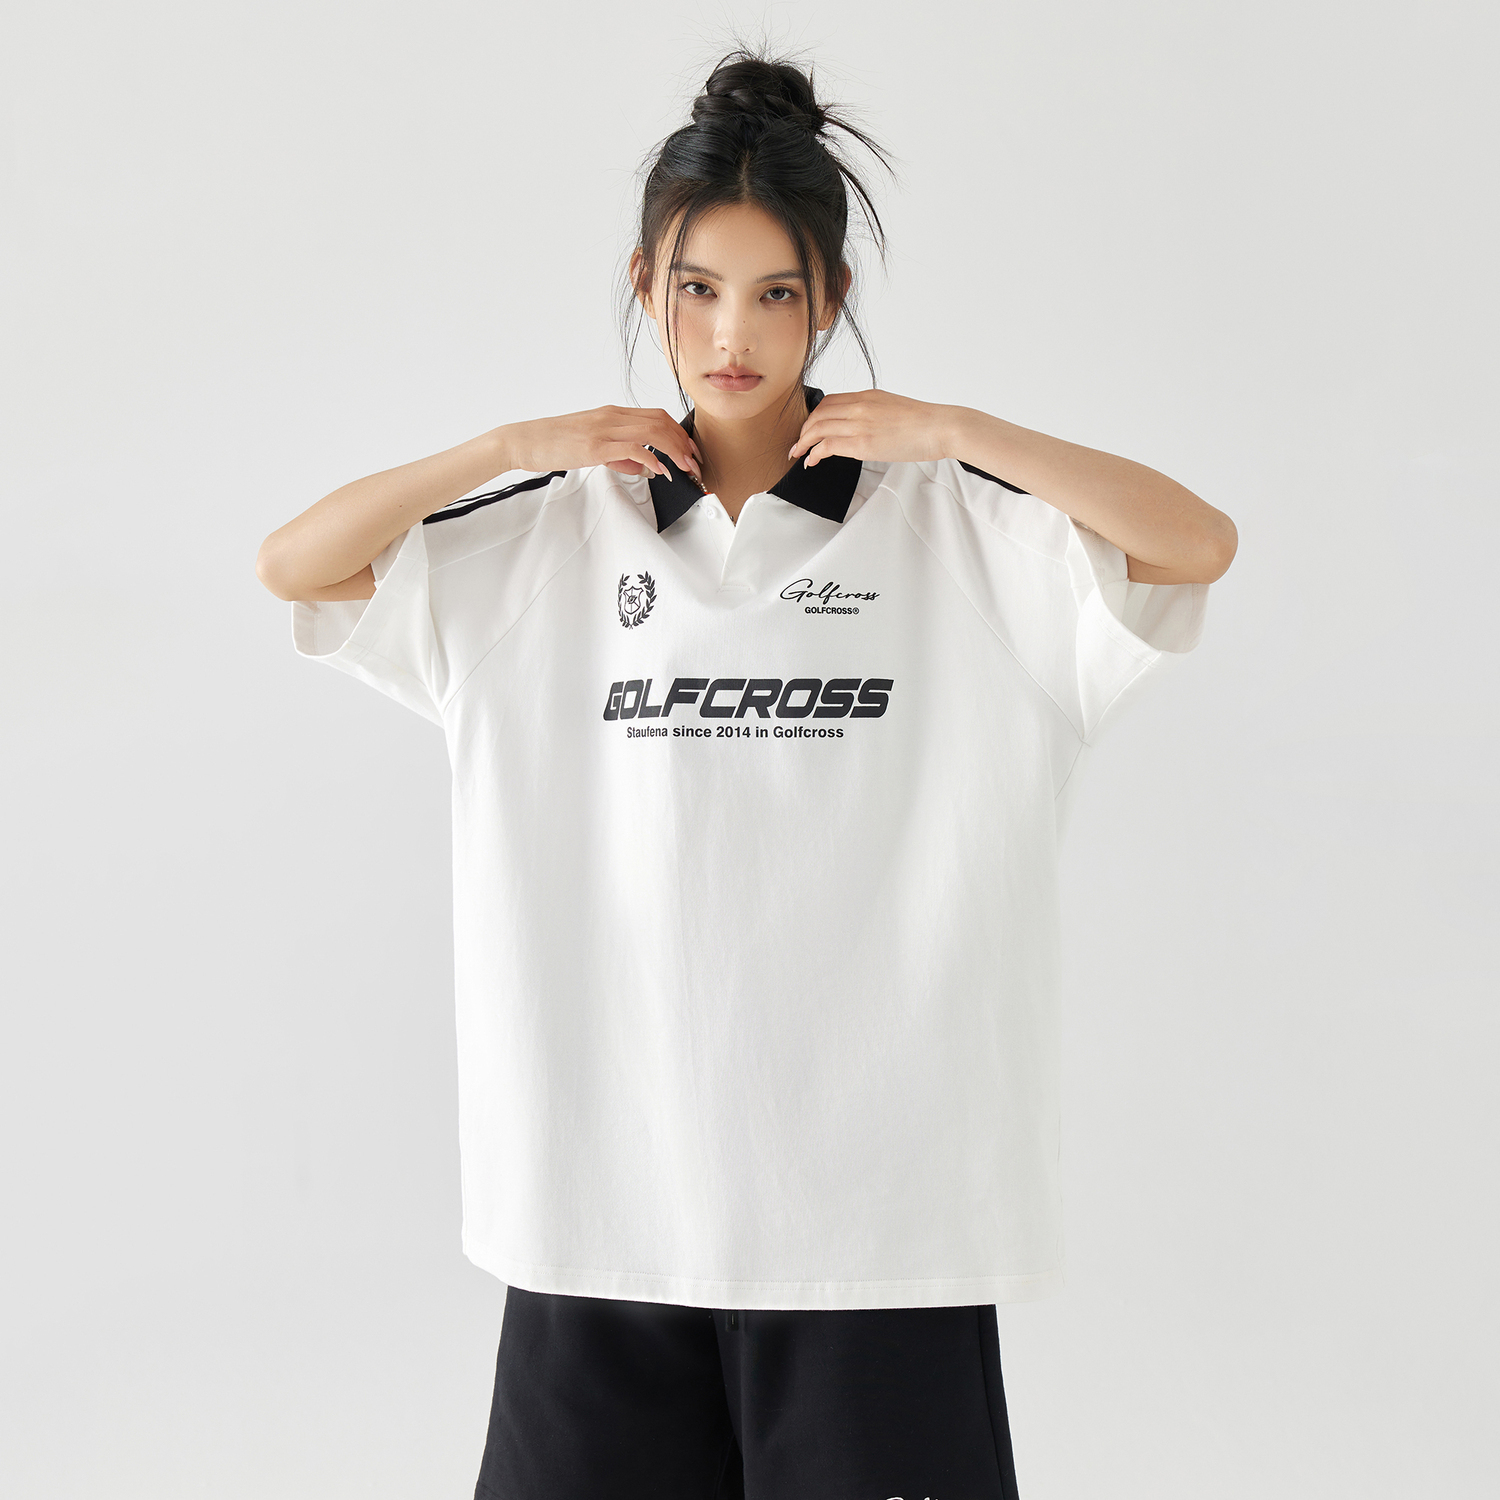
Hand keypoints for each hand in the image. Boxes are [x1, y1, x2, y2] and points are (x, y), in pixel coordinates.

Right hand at [507, 406, 701, 480]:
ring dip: (674, 451)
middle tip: (694, 464)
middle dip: (683, 443)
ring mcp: (604, 429)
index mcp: (612, 414)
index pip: (657, 416)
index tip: (690, 452)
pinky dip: (652, 459)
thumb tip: (647, 467)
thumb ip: (621, 457)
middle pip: (661, 421)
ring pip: (652, 431)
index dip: (679, 433)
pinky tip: (660, 471)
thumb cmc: (556, 442)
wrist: (526, 440)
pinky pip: (633, 448)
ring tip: (684, 468)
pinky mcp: (595, 445)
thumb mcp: (594, 448)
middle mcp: (612, 416)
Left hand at [787, 390, 958, 467]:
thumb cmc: (923, 423)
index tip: (809, 428)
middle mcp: (859, 406)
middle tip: (798, 444)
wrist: (939, 427)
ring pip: (817, 429)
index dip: (813, 416)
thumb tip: (863, 427)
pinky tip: (811, 461)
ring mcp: (860, 423)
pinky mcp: (862, 443)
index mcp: (867, 396)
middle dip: (803, 431)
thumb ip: (873, 413)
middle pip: (818, 414)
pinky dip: (813, 454)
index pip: (829, 402)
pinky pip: (827, 445)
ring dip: (803, 443)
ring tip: (798, 454)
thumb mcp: (892, 408)